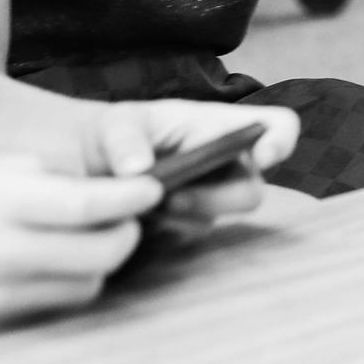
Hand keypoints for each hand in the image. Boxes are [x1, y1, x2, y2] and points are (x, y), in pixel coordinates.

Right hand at [0, 152, 160, 336]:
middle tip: (126, 213)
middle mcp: (3, 250)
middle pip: (103, 252)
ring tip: (88, 237)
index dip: (134, 196)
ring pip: (86, 285)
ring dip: (100, 262)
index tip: (155, 186)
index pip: (90, 202)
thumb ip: (26, 172)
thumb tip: (77, 183)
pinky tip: (52, 263)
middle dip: (127, 231)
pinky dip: (68, 285)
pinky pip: (52, 306)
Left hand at [78, 100, 301, 246]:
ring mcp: (208, 200)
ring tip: (143, 206)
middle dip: (217, 199)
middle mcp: (224, 165)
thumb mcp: (114, 125)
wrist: (82, 169)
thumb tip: (138, 169)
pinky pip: (186, 237)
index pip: (277, 126)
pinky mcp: (184, 227)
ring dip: (182, 216)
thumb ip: (125, 140)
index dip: (281, 140)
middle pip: (251, 190)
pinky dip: (161, 231)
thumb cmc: (111, 135)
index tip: (263, 157)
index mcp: (219, 126)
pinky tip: (135, 218)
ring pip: (216, 218)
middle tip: (172, 199)